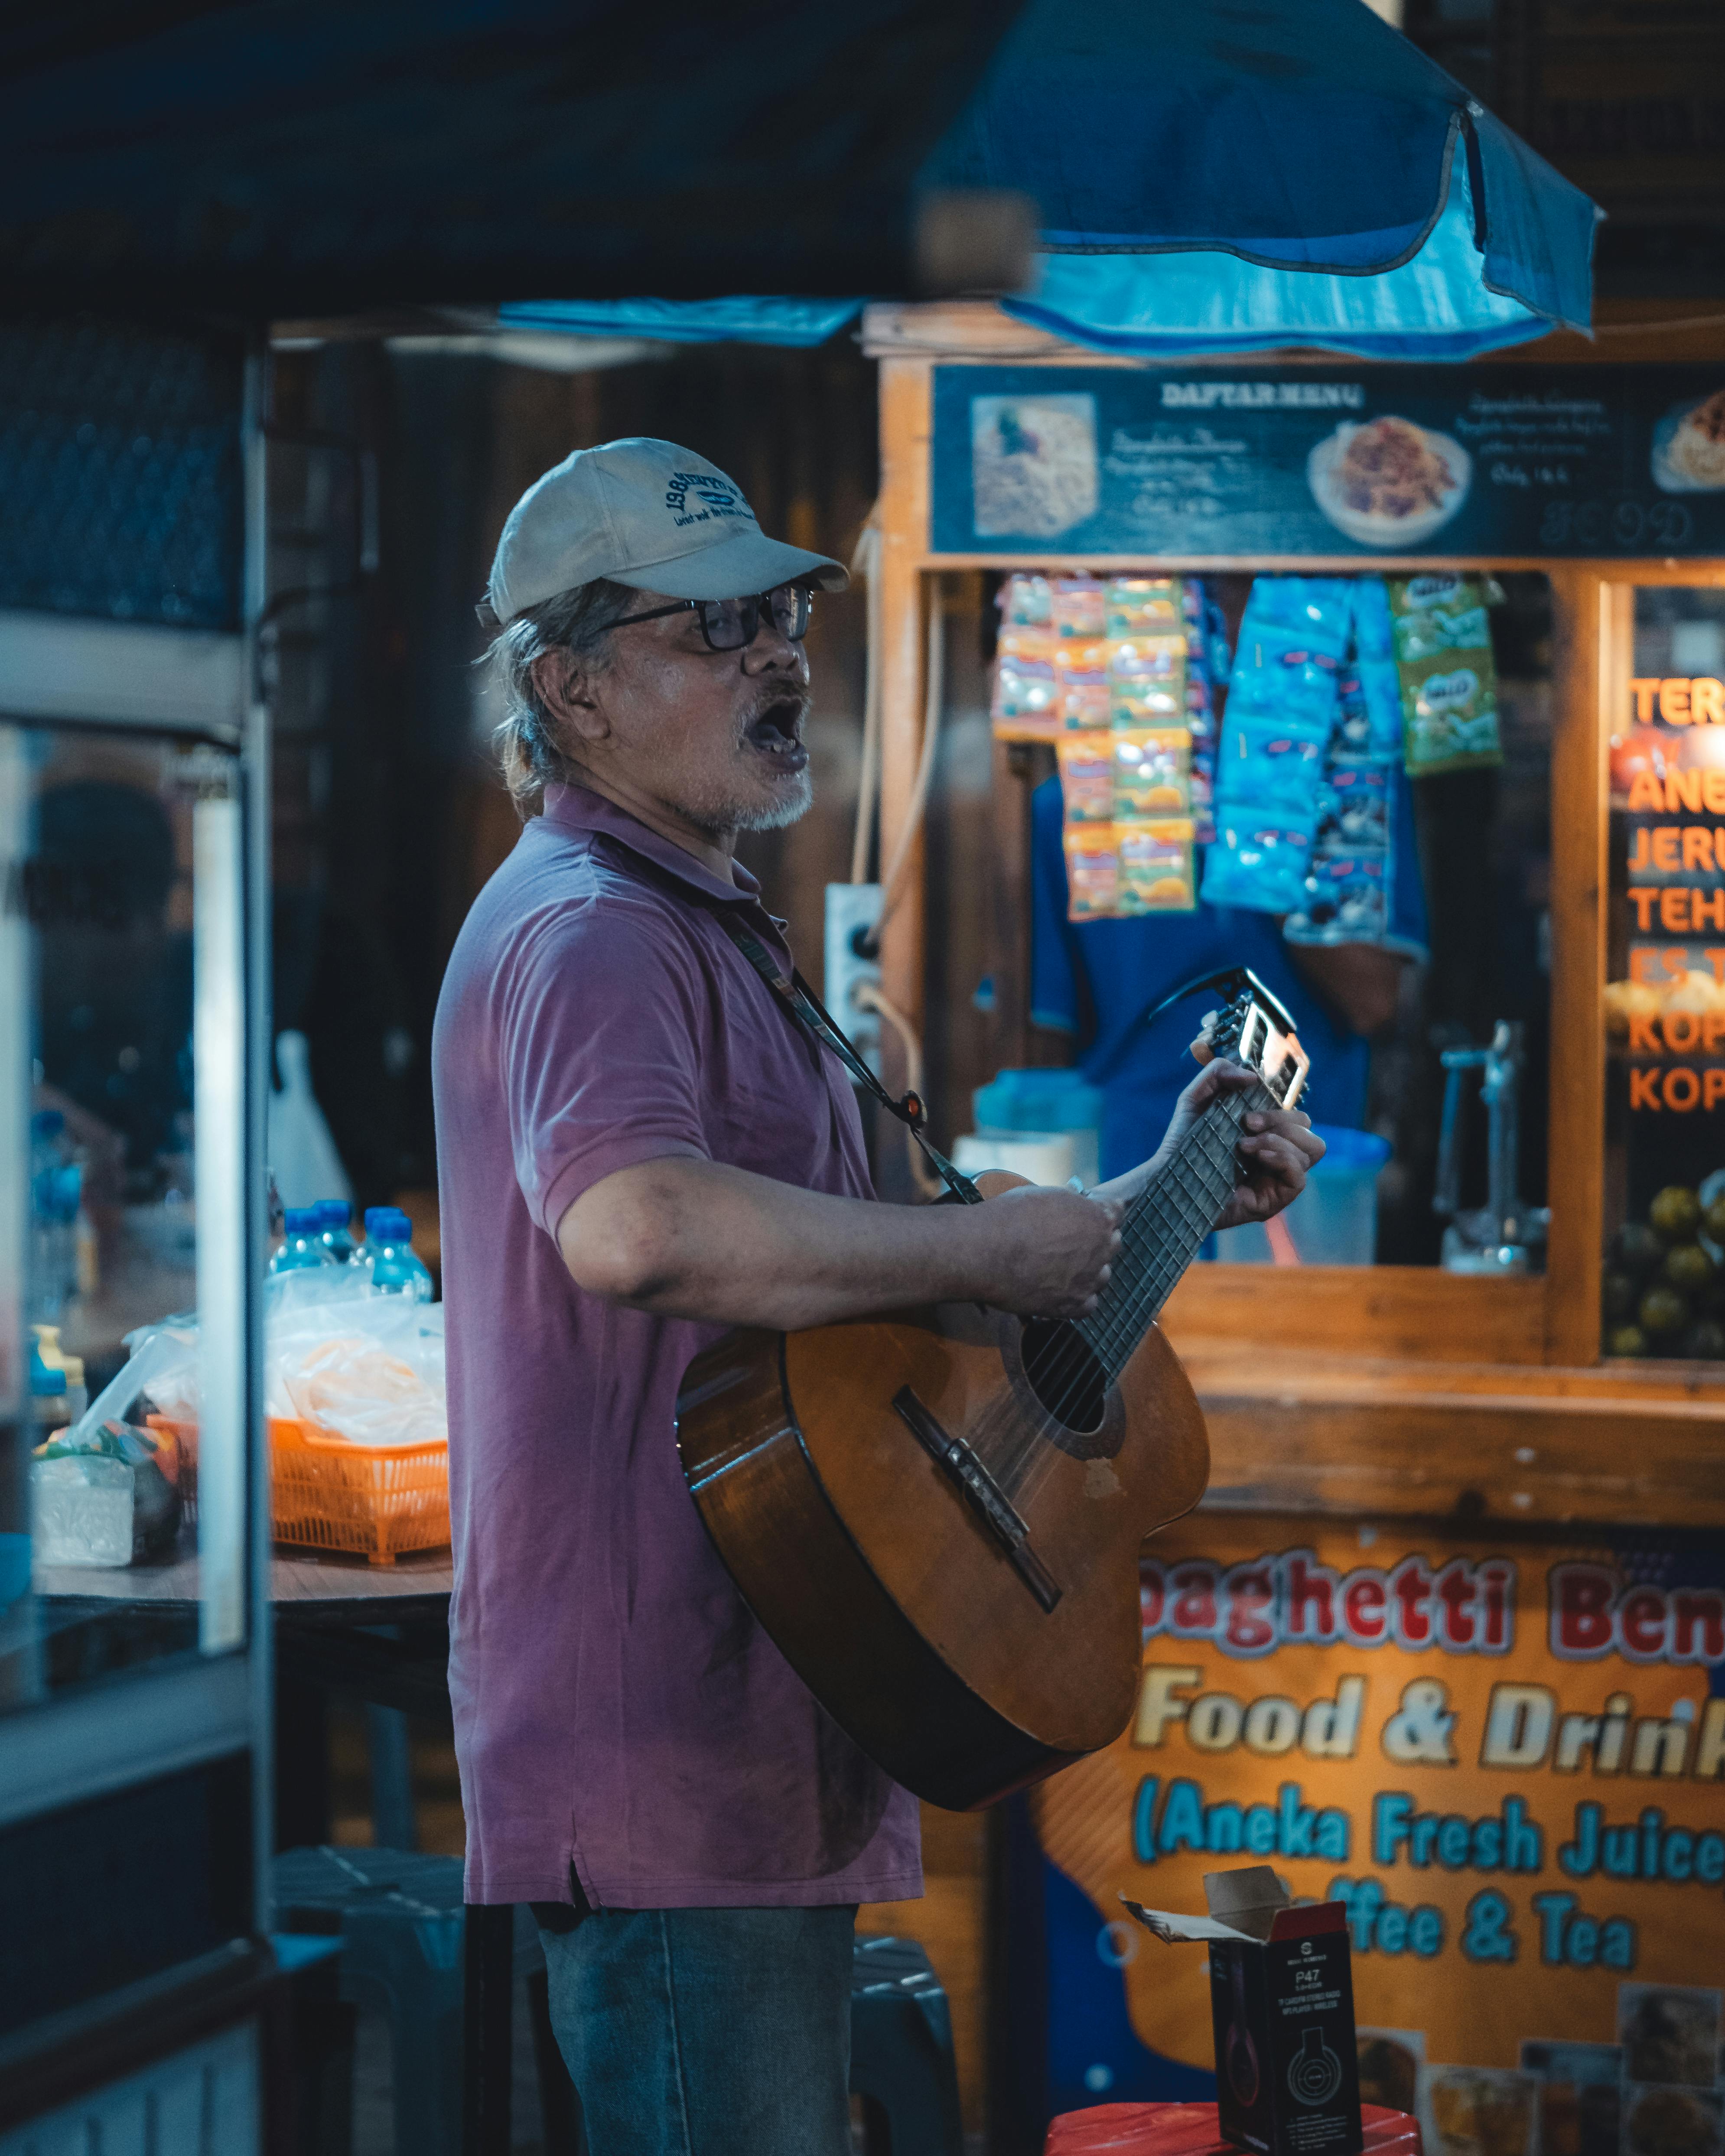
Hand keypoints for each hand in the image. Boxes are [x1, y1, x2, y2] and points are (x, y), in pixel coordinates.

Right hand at [964, 1184, 1123, 1317]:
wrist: (986, 1252)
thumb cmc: (1010, 1217)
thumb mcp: (1044, 1195)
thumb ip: (1068, 1200)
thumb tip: (1075, 1195)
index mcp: (1097, 1217)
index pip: (1116, 1212)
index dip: (1101, 1211)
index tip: (1087, 1213)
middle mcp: (1100, 1249)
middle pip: (1112, 1243)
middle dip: (1098, 1239)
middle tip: (1075, 1239)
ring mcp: (1088, 1280)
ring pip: (1103, 1275)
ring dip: (1091, 1270)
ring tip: (1067, 1267)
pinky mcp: (1072, 1305)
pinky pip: (1089, 1304)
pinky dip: (1080, 1297)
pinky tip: (1063, 1290)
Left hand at [1159, 1057, 1325, 1233]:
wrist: (1167, 1179)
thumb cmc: (1182, 1143)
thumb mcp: (1195, 1099)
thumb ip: (1219, 1073)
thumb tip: (1252, 1076)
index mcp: (1267, 1133)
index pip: (1297, 1117)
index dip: (1279, 1110)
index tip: (1247, 1115)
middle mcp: (1277, 1155)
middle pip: (1308, 1129)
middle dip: (1281, 1121)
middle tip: (1247, 1125)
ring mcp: (1278, 1179)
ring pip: (1313, 1150)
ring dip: (1281, 1140)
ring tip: (1245, 1146)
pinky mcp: (1274, 1200)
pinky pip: (1300, 1177)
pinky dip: (1283, 1160)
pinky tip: (1257, 1158)